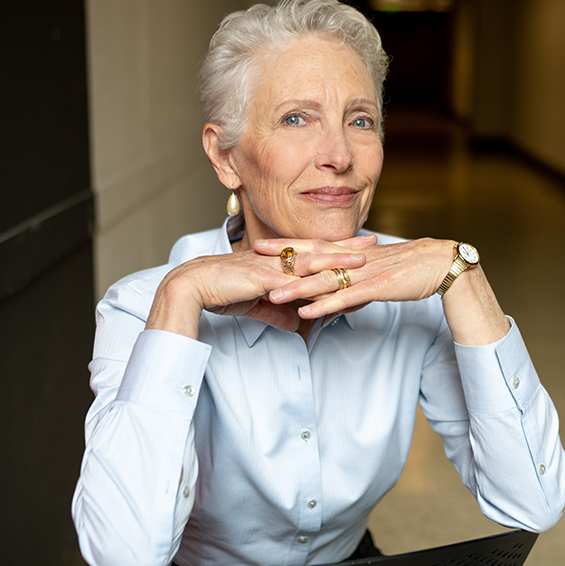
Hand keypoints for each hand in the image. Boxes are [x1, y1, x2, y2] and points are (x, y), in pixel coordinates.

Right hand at [146, 236, 373, 338]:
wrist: (191, 286)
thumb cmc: (218, 291)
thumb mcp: (254, 305)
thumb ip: (277, 313)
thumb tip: (296, 324)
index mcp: (274, 260)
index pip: (310, 250)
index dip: (335, 247)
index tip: (358, 244)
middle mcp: (275, 258)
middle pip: (318, 249)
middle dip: (346, 245)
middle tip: (372, 241)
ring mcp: (269, 266)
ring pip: (310, 261)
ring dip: (337, 259)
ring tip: (361, 259)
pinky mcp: (261, 278)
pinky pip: (291, 280)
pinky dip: (311, 282)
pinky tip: (329, 283)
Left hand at [262, 237, 452, 314]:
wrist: (442, 263)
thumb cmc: (413, 268)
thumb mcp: (380, 270)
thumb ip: (358, 279)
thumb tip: (342, 293)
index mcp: (355, 253)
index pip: (316, 246)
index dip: (289, 245)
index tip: (263, 244)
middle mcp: (355, 259)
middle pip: (313, 259)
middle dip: (282, 259)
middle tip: (252, 258)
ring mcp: (365, 272)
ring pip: (325, 280)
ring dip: (297, 287)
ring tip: (272, 293)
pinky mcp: (377, 287)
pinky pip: (346, 297)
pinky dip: (325, 304)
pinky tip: (307, 311)